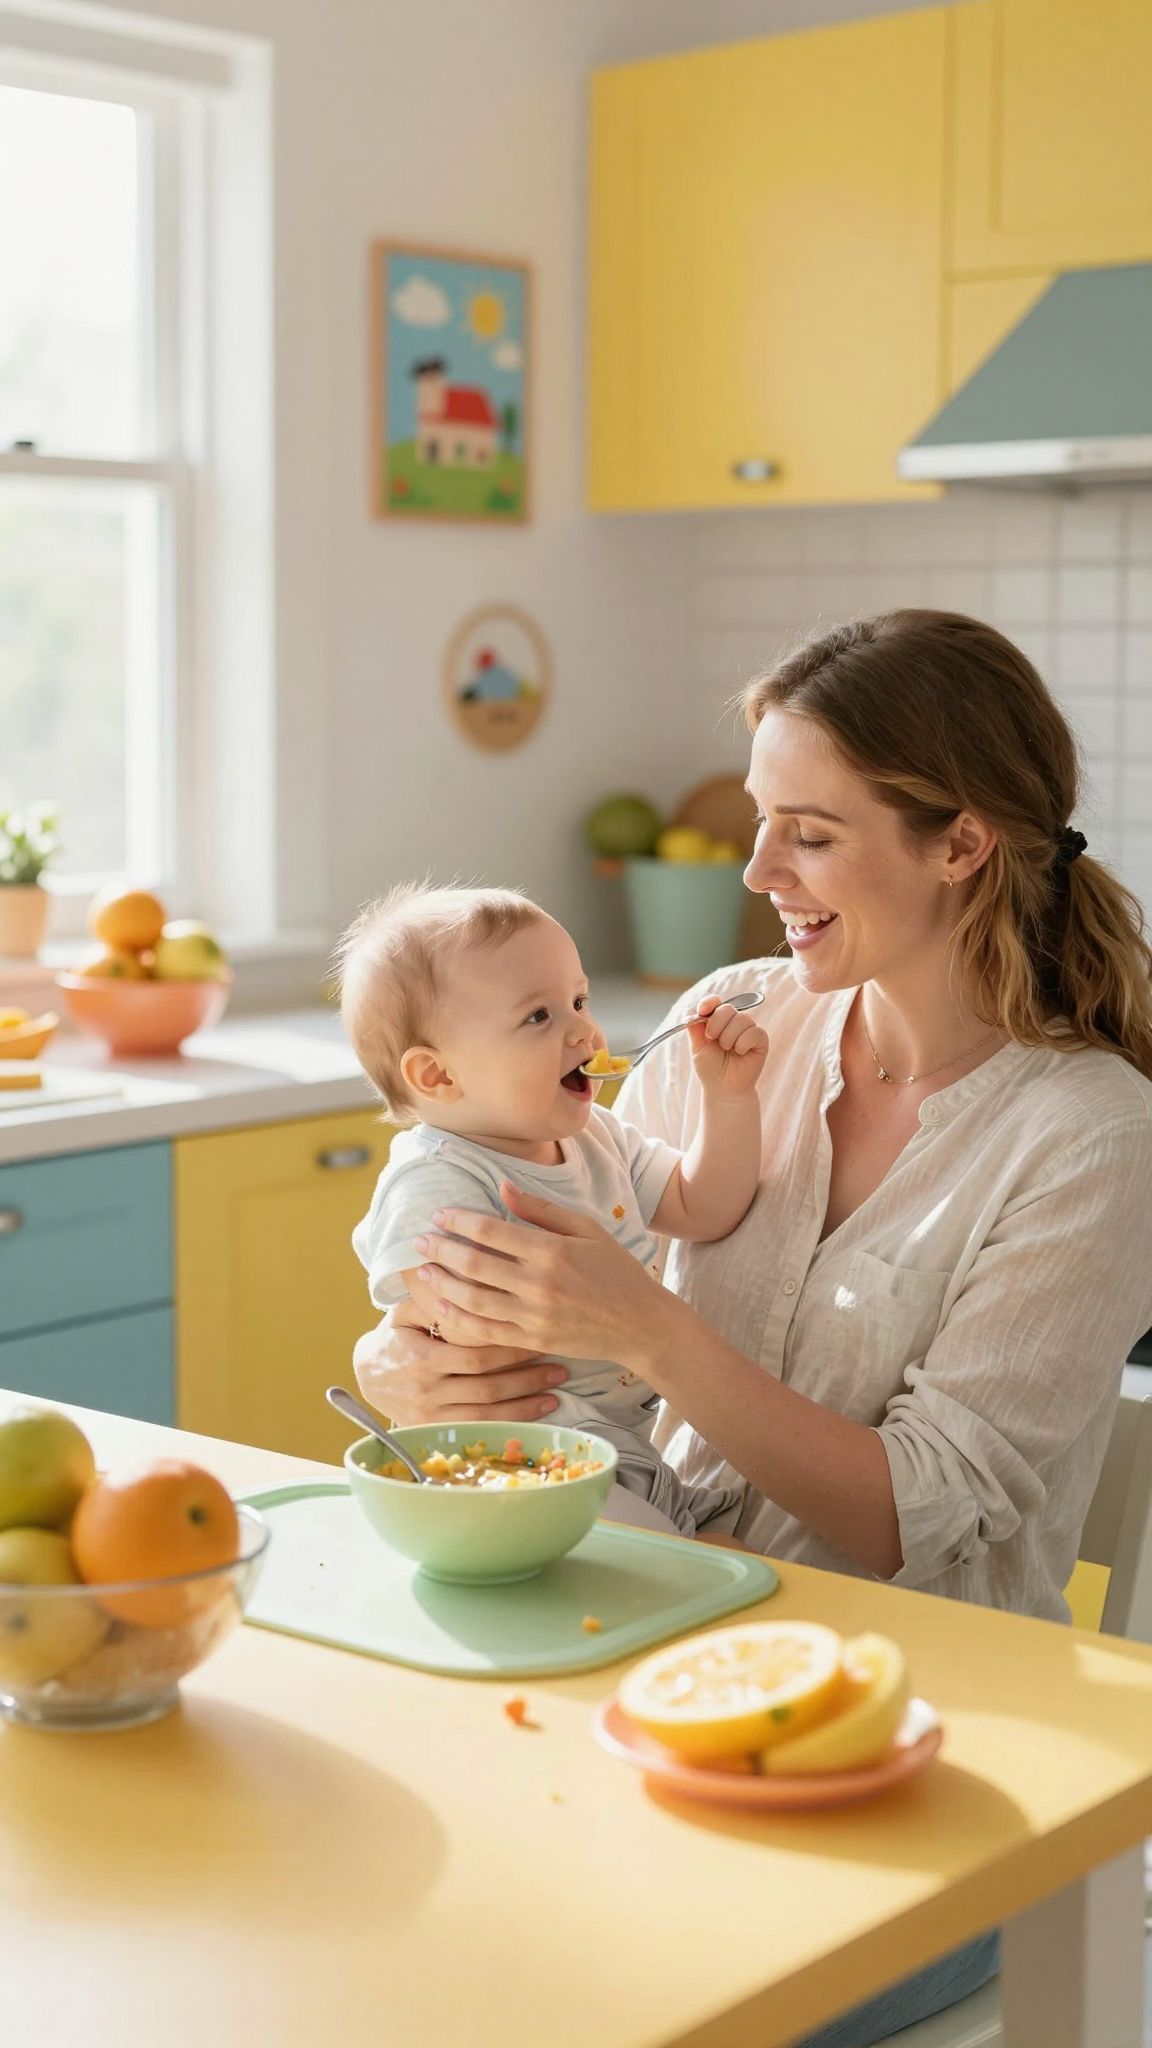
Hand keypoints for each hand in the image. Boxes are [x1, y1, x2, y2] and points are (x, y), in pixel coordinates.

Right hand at [352, 1294, 567, 1424]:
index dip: (509, 1349)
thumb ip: (433, 1297)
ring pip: (487, 1413)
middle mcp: (427, 1391)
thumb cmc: (396, 1337)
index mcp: (421, 1358)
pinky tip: (536, 1413)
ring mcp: (432, 1415)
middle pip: (486, 1387)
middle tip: (559, 1366)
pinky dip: (510, 1422)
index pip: (474, 1354)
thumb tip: (461, 1265)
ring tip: (556, 1392)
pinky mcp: (438, 1430)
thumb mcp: (406, 1314)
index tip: (539, 1338)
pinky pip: (480, 1428)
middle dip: (526, 1378)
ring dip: (524, 1403)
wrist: (368, 1378)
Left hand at [409, 1185, 675, 1367]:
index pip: (491, 1231)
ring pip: (473, 1300)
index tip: (439, 1214)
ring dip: (443, 1284)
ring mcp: (534, 1317)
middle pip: (474, 1264)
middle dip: (441, 1250)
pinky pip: (486, 1332)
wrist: (642, 1325)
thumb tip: (501, 1187)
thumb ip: (542, 1209)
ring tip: (424, 1271)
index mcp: (551, 1251)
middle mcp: (538, 1285)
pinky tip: (442, 1307)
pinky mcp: (533, 1341)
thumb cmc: (617, 1270)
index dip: (459, 1221)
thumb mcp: (586, 1229)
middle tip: (420, 1241)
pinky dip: (459, 1320)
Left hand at [687, 996, 768, 1099]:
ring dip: (729, 1037)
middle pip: (727, 1009)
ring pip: (741, 1019)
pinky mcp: (761, 1039)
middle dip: (716, 1023)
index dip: (709, 1003)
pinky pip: (754, 1032)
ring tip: (727, 1050)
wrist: (723, 1087)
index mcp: (717, 1019)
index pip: (715, 1002)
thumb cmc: (710, 1067)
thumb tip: (692, 1011)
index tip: (702, 1010)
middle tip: (712, 1039)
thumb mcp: (697, 1046)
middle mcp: (733, 1021)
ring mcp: (748, 1029)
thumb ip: (694, 1027)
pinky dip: (743, 1043)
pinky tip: (740, 1052)